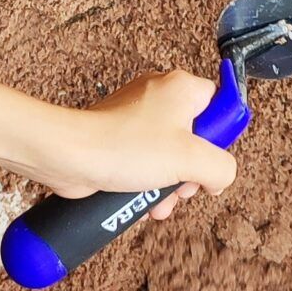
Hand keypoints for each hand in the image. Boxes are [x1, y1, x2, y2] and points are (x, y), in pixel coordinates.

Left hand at [35, 71, 237, 207]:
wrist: (70, 156)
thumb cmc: (122, 147)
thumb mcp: (189, 160)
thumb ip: (220, 167)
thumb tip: (220, 177)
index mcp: (182, 88)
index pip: (221, 105)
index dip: (220, 137)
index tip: (210, 158)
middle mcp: (160, 96)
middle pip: (196, 137)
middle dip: (191, 172)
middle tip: (182, 184)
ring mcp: (138, 116)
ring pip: (171, 155)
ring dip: (170, 185)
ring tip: (158, 200)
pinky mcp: (120, 137)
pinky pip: (147, 161)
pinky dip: (148, 183)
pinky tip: (142, 202)